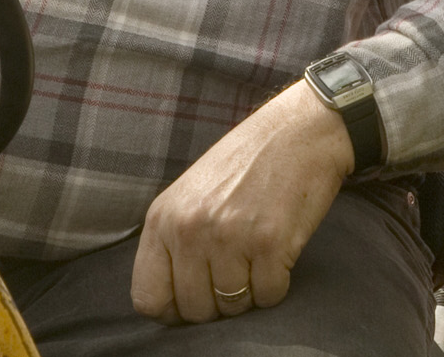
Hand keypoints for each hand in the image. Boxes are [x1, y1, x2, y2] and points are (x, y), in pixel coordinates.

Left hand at [130, 79, 355, 323]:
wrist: (295, 133)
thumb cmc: (242, 165)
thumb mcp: (189, 196)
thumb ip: (173, 242)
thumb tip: (169, 305)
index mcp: (162, 217)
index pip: (148, 298)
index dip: (172, 310)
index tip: (193, 297)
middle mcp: (188, 228)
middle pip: (194, 310)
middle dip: (216, 302)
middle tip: (235, 268)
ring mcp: (228, 236)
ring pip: (233, 309)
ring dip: (249, 291)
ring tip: (255, 251)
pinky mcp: (268, 243)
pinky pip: (269, 297)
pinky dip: (277, 283)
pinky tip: (277, 249)